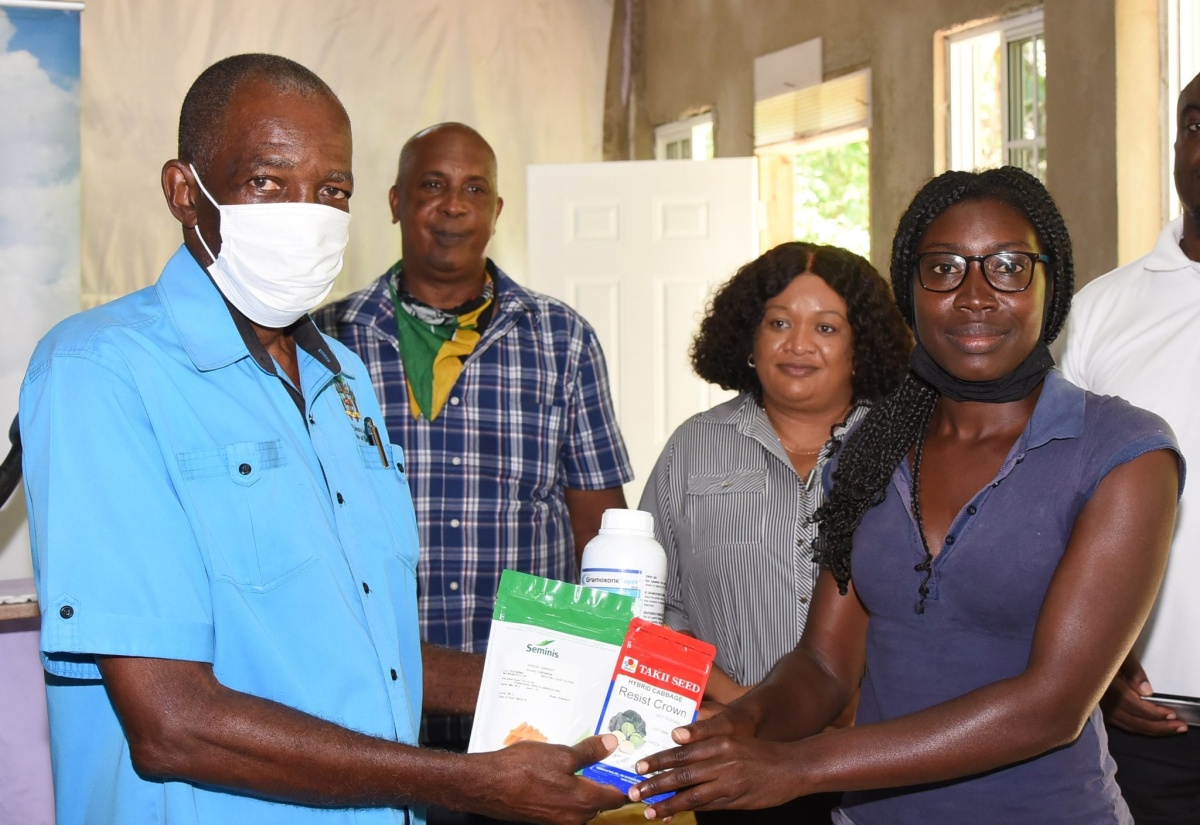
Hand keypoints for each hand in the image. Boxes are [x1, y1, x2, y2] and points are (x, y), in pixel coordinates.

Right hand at [471, 734, 627, 823]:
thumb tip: (613, 744)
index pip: (616, 798)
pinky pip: (565, 807)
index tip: (631, 773)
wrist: (487, 785)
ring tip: (583, 766)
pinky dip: (569, 793)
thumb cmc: (524, 768)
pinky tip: (560, 776)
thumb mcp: (560, 753)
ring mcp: (558, 821)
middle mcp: (574, 817)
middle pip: (600, 803)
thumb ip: (589, 752)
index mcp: (584, 802)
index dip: (625, 784)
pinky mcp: (543, 818)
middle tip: (608, 763)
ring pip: (582, 805)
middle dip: (605, 785)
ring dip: (586, 789)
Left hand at [626, 733, 799, 818]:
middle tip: (635, 791)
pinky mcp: (735, 800)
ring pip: (692, 794)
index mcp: (719, 742)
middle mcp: (722, 761)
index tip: (638, 767)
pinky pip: (707, 807)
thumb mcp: (732, 739)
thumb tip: (675, 739)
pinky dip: (688, 811)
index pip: (682, 751)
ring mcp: (729, 783)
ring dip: (668, 803)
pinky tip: (673, 815)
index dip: (658, 760)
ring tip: (649, 810)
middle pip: (682, 773)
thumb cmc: (758, 752)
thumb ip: (704, 741)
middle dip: (656, 784)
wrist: (791, 767)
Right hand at [1101, 657, 1186, 735]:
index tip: (1172, 714)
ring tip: (1169, 729)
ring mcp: (1099, 708)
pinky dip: (1138, 728)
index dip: (1154, 713)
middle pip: (1133, 721)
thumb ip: (1133, 671)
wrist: (1081, 654)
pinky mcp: (1098, 710)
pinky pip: (1121, 724)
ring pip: (1128, 726)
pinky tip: (1148, 727)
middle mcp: (1101, 701)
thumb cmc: (1100, 649)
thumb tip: (1147, 692)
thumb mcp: (1118, 652)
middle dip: (1159, 727)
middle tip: (1179, 727)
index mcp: (1106, 686)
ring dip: (1151, 730)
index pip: (1134, 706)